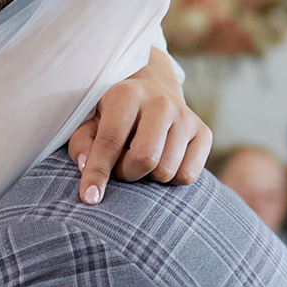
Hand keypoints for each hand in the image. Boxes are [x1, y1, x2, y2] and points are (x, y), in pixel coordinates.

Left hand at [67, 46, 212, 204]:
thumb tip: (85, 166)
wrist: (154, 88)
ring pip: (166, 170)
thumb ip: (82, 142)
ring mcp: (186, 117)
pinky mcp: (204, 133)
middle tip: (121, 166)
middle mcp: (160, 103)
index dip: (97, 172)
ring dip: (149, 177)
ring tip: (142, 160)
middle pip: (144, 159)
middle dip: (127, 173)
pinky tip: (162, 162)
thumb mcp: (91, 120)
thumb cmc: (115, 113)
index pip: (111, 140)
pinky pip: (188, 175)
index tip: (89, 197)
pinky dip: (171, 179)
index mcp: (126, 95)